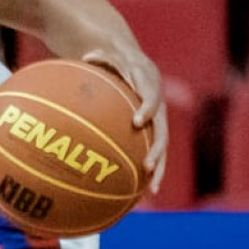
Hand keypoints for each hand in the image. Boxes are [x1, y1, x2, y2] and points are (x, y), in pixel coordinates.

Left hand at [81, 46, 168, 195]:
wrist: (137, 68)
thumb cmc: (118, 62)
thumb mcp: (110, 55)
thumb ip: (101, 57)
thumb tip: (86, 56)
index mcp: (150, 87)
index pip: (152, 98)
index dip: (147, 109)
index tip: (138, 121)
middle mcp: (157, 109)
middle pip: (162, 132)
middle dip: (157, 150)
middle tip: (147, 166)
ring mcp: (157, 124)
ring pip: (160, 148)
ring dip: (158, 169)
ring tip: (152, 190)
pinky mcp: (151, 134)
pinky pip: (150, 153)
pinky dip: (146, 172)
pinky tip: (138, 193)